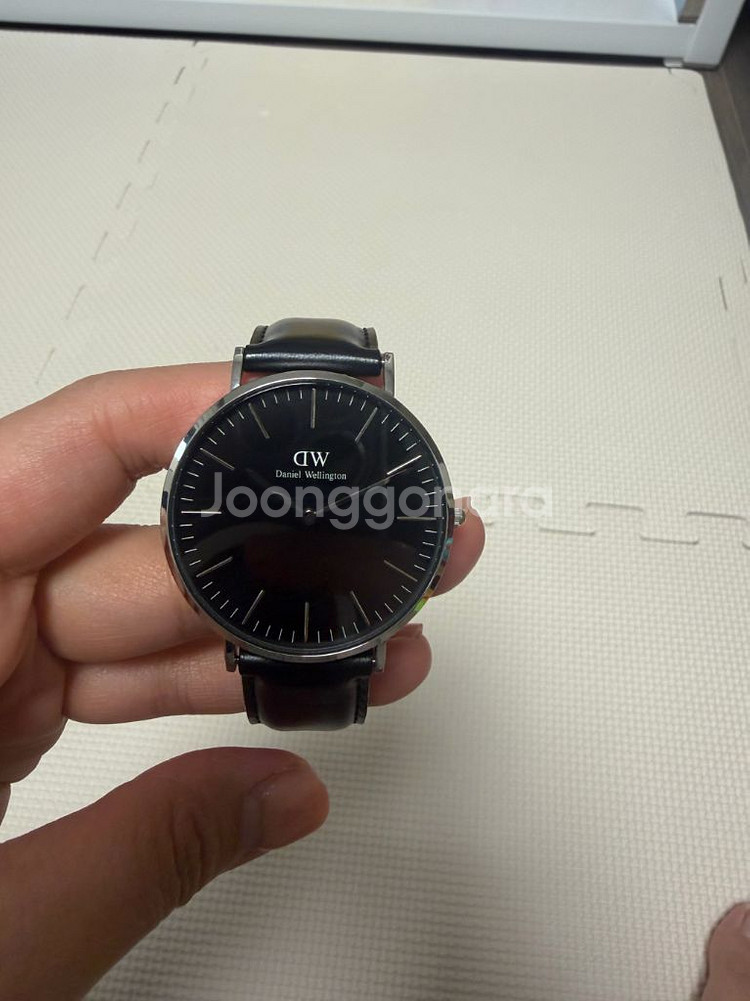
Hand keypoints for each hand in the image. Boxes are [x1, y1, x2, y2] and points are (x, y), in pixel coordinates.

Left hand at [0, 364, 484, 1000]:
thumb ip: (138, 853)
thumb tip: (283, 797)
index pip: (56, 461)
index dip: (182, 416)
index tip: (289, 406)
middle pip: (136, 549)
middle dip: (278, 547)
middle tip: (387, 540)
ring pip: (146, 618)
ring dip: (269, 627)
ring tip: (379, 632)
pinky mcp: (6, 709)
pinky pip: (123, 674)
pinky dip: (211, 684)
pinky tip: (300, 689)